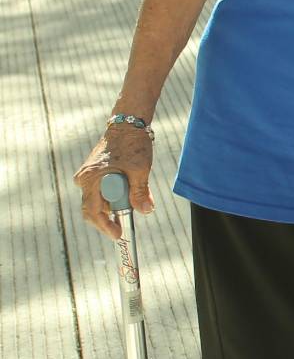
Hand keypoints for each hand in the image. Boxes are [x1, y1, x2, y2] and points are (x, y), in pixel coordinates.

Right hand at [74, 125, 155, 239]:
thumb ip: (140, 191)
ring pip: (97, 201)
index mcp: (91, 179)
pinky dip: (112, 197)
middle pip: (92, 210)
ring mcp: (87, 176)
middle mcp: (84, 179)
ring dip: (113, 207)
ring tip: (131, 204)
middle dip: (108, 220)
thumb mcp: (140, 169)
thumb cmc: (134, 144)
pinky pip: (100, 192)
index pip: (94, 212)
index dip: (106, 226)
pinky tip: (126, 194)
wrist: (127, 124)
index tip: (118, 235)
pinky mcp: (92, 174)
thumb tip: (145, 211)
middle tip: (123, 228)